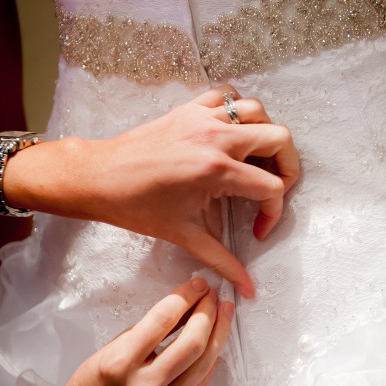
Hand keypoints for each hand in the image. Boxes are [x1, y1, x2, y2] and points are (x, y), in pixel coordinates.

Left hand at [8, 88, 300, 296]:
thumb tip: (247, 287)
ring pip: (257, 112)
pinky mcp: (188, 109)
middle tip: (273, 190)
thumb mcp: (183, 234)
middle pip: (279, 138)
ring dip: (265, 135)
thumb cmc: (135, 206)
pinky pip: (227, 98)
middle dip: (286, 167)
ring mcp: (202, 118)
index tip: (257, 229)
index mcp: (216, 170)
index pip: (271, 186)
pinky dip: (236, 113)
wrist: (98, 177)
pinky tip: (230, 137)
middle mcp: (215, 137)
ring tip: (256, 162)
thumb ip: (222, 259)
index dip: (273, 213)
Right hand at [51, 277, 233, 385]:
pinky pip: (201, 384)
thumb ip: (146, 331)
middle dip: (208, 313)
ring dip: (218, 333)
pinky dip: (210, 360)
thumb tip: (182, 308)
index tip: (198, 285)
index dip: (186, 297)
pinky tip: (215, 343)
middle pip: (192, 343)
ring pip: (204, 364)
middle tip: (213, 296)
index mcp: (120, 363)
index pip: (162, 320)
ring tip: (224, 313)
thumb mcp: (110, 349)